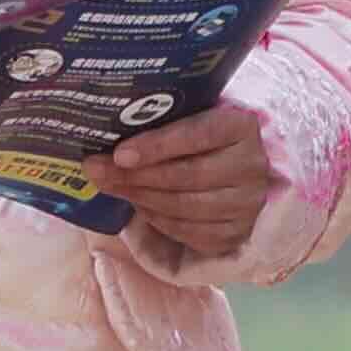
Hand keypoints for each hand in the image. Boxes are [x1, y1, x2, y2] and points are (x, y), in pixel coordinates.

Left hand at [106, 101, 279, 271]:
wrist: (240, 167)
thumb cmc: (206, 136)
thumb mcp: (193, 117)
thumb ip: (163, 121)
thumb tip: (108, 133)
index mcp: (242, 126)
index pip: (198, 135)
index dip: (157, 145)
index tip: (120, 154)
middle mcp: (252, 166)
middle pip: (186, 175)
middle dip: (135, 176)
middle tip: (98, 171)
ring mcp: (247, 204)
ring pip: (184, 207)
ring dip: (140, 198)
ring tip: (111, 186)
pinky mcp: (236, 234)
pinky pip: (187, 232)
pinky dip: (156, 220)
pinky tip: (139, 205)